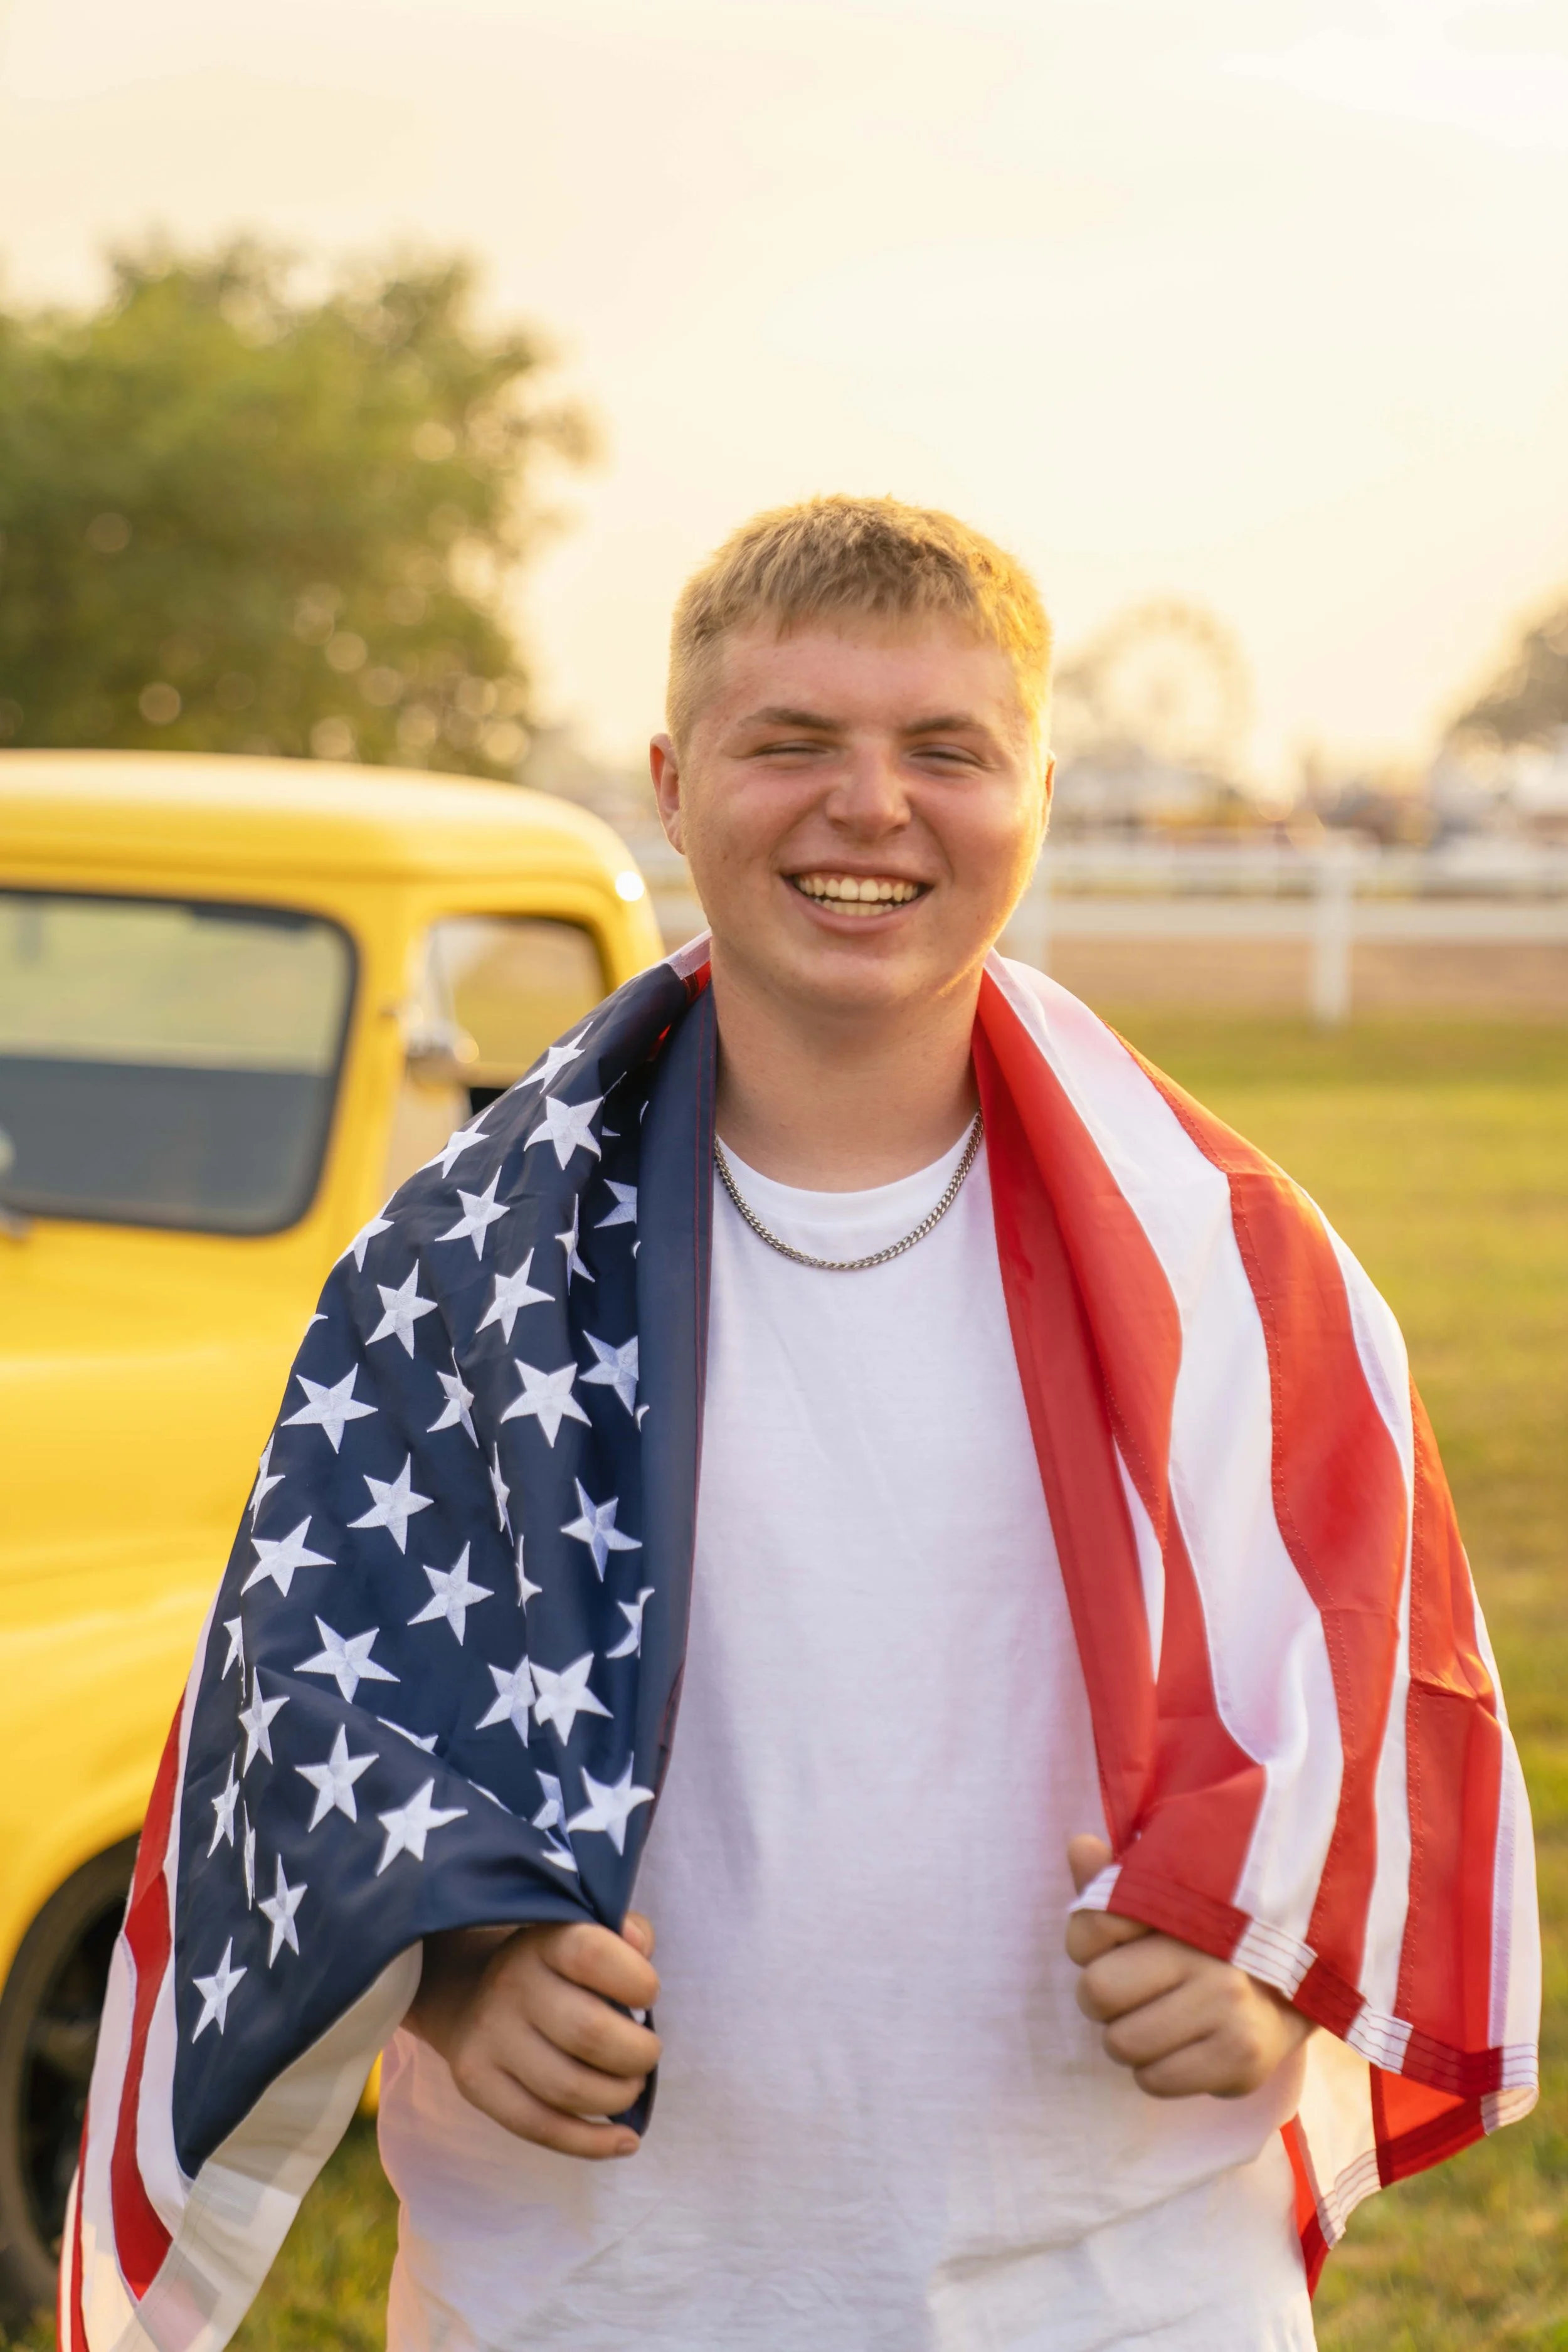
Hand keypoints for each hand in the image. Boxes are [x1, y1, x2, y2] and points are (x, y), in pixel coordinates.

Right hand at [405, 1912, 660, 2156]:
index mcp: (544, 1941)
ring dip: (618, 2097)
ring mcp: (489, 2037)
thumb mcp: (587, 1933)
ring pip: (568, 2089)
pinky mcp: (476, 2084)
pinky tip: (625, 2140)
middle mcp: (511, 1985)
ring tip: (630, 2086)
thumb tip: (641, 1946)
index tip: (648, 1994)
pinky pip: (541, 2127)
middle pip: (589, 2033)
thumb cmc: (554, 1968)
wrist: (471, 1994)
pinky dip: (593, 2143)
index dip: (637, 1981)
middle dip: (638, 2054)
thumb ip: (626, 1934)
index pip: (592, 1955)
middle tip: (646, 2054)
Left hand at [1065, 1836, 1311, 2098]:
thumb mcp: (1167, 1893)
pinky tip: (1181, 2046)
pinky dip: (1155, 2070)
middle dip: (1102, 1996)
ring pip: (1121, 2043)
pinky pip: (1154, 2081)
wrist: (1295, 1982)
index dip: (1086, 1943)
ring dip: (1127, 2036)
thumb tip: (1079, 1847)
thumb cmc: (1209, 1936)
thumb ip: (1116, 1877)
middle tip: (1130, 1990)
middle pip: (1097, 1991)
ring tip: (1157, 2017)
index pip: (1091, 1927)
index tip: (1112, 1945)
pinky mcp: (1243, 2061)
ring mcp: (1230, 2012)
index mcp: (1187, 1905)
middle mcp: (1210, 1957)